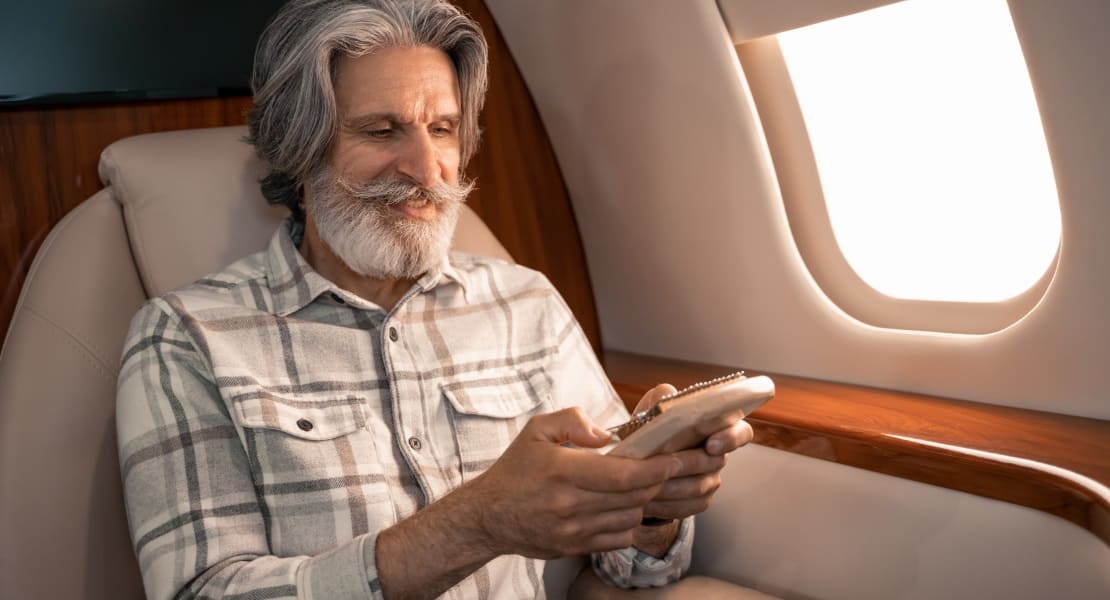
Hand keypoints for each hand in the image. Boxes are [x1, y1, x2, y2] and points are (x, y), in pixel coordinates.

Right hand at [465, 407, 681, 557]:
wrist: (488, 516)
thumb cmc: (516, 469)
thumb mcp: (537, 429)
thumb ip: (573, 420)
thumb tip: (607, 435)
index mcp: (563, 470)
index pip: (625, 474)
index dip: (658, 468)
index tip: (675, 459)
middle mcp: (570, 503)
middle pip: (635, 496)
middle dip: (660, 482)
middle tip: (672, 468)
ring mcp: (574, 530)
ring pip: (631, 518)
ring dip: (643, 501)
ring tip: (643, 485)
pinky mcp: (575, 547)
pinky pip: (619, 538)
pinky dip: (629, 523)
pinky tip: (622, 507)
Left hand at [634, 383, 754, 520]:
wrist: (636, 464)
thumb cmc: (649, 432)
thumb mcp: (651, 409)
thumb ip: (661, 397)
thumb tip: (668, 394)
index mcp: (714, 428)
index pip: (741, 432)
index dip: (732, 438)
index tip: (712, 445)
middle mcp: (717, 455)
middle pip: (716, 463)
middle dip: (689, 465)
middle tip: (665, 466)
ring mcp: (710, 479)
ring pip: (700, 487)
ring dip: (673, 486)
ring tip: (648, 484)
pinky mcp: (698, 501)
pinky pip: (690, 506)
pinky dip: (668, 504)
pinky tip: (649, 501)